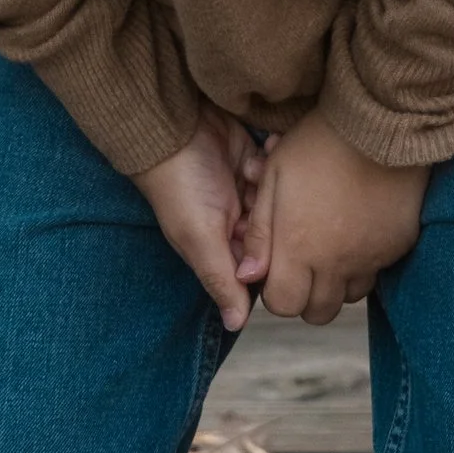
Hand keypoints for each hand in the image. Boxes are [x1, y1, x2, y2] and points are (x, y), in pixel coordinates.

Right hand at [136, 107, 265, 333]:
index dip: (273, 257)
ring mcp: (245, 193)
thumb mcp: (199, 237)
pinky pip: (277, 169)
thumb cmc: (180, 186)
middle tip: (256, 196)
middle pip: (276, 234)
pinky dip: (272, 158)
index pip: (262, 268)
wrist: (174, 126)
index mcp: (223, 248)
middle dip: (273, 215)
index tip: (273, 239)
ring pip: (280, 201)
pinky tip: (263, 149)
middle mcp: (236, 225)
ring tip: (250, 169)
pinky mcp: (252, 163)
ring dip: (270, 183)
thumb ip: (220, 278)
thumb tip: (236, 326)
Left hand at [239, 113, 427, 326]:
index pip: (282, 305)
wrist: (379, 125)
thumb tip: (247, 276)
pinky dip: (363, 264)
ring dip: (334, 283)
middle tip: (301, 265)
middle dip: (304, 297)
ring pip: (348, 296)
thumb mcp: (273, 179)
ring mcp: (370, 257)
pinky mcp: (397, 246)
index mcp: (299, 248)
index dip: (275, 292)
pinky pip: (376, 271)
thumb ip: (259, 233)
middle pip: (317, 312)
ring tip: (328, 249)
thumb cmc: (317, 145)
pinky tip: (356, 233)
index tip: (276, 269)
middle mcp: (336, 263)